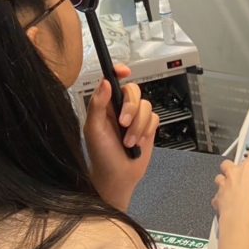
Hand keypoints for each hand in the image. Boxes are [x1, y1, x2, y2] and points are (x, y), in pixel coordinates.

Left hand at [85, 64, 158, 211]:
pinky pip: (155, 118)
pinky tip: (137, 141)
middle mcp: (120, 108)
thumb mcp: (93, 130)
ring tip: (128, 140)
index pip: (113, 81)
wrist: (118, 176)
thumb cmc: (101, 156)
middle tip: (123, 123)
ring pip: (146, 106)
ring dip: (138, 126)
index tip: (124, 72)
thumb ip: (97, 105)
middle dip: (131, 108)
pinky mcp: (147, 127)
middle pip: (134, 91)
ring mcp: (135, 117)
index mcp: (105, 105)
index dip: (119, 72)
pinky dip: (146, 130)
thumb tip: (105, 83)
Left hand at [213, 137, 248, 224]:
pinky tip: (229, 202)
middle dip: (234, 166)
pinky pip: (218, 196)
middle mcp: (234, 174)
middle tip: (243, 172)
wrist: (238, 218)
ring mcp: (223, 185)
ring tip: (234, 187)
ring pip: (220, 177)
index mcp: (248, 168)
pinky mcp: (217, 198)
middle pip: (229, 163)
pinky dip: (222, 198)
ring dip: (225, 180)